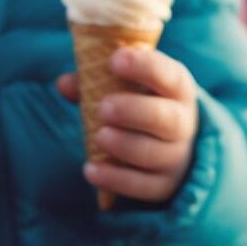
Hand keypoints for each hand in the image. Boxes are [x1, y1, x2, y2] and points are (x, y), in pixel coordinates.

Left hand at [57, 48, 198, 203]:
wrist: (170, 145)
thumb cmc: (140, 104)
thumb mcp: (125, 87)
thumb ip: (94, 82)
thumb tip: (64, 83)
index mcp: (176, 90)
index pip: (169, 75)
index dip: (145, 66)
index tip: (115, 60)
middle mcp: (182, 123)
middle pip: (166, 119)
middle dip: (134, 112)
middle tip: (104, 108)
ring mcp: (175, 156)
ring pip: (154, 153)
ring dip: (125, 145)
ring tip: (99, 136)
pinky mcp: (162, 184)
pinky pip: (142, 186)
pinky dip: (115, 179)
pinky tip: (90, 170)